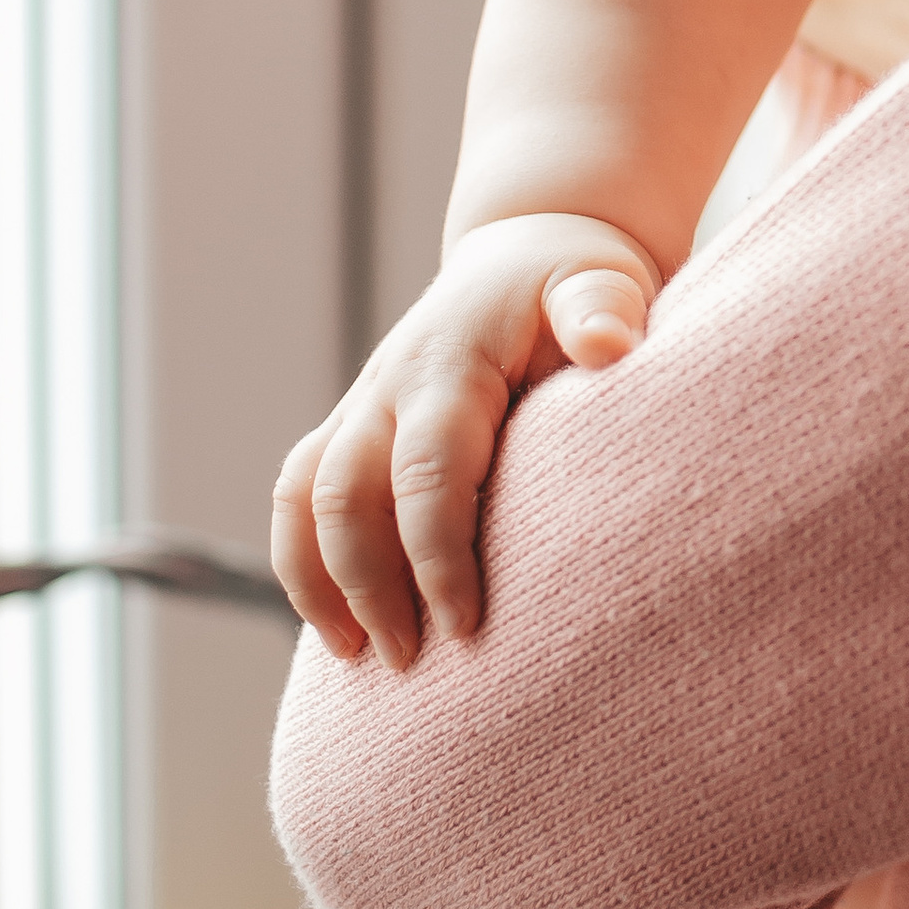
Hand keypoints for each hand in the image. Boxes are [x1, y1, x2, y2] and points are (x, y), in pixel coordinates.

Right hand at [271, 212, 659, 668]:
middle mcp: (391, 384)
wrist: (526, 248)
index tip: (465, 626)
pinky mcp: (352, 424)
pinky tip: (335, 624)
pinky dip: (300, 560)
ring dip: (320, 581)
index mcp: (451, 361)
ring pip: (306, 496)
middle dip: (370, 583)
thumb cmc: (573, 278)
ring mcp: (364, 403)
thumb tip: (610, 345)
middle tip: (410, 661)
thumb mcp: (597, 278)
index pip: (429, 467)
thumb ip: (601, 309)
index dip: (438, 551)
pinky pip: (298, 493)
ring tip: (356, 658)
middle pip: (349, 492)